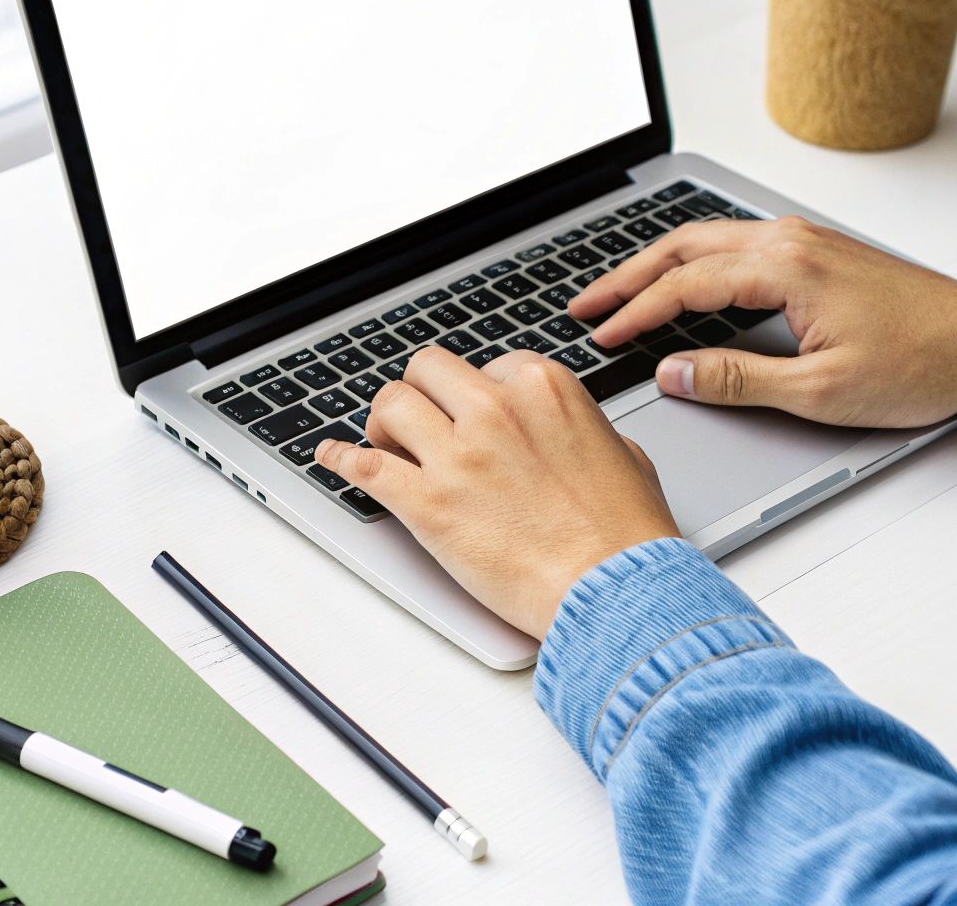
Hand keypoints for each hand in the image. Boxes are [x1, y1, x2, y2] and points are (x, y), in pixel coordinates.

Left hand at [314, 348, 679, 638]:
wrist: (616, 591)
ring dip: (383, 425)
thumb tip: (572, 435)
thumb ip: (585, 430)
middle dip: (421, 395)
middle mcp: (496, 409)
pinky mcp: (428, 503)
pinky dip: (340, 459)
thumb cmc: (625, 534)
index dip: (472, 395)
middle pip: (425, 371)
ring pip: (389, 405)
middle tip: (419, 425)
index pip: (484, 365)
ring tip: (387, 446)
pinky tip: (331, 456)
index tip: (467, 418)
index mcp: (542, 388)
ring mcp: (458, 454)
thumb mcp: (623, 455)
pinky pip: (363, 465)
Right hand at [571, 216, 956, 427]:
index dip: (634, 314)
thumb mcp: (820, 391)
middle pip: (683, 246)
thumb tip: (675, 374)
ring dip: (657, 264)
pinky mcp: (816, 250)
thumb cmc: (923, 363)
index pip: (683, 286)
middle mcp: (790, 241)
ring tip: (618, 292)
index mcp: (785, 269)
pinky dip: (693, 260)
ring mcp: (804, 240)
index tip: (600, 336)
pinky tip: (682, 281)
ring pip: (707, 239)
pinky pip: (734, 244)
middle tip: (584, 304)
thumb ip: (738, 379)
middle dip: (626, 276)